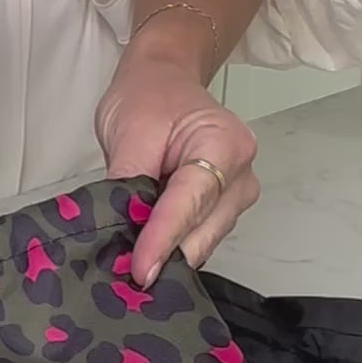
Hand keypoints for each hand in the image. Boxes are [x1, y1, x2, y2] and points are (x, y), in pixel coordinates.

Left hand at [95, 30, 258, 285]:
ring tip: (128, 268)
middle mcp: (240, 175)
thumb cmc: (150, 97)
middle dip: (165, 257)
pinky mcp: (220, 212)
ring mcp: (235, 197)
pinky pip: (196, 239)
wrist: (163, 81)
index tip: (140, 271)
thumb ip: (128, 182)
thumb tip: (121, 232)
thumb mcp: (129, 131)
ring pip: (201, 242)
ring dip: (167, 257)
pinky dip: (171, 250)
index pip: (191, 202)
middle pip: (203, 231)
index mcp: (225, 144)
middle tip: (124, 280)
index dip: (162, 240)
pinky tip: (145, 256)